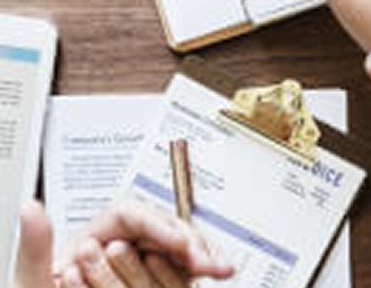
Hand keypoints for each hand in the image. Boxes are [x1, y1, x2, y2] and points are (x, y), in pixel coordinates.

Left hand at [13, 201, 233, 287]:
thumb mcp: (32, 282)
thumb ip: (36, 248)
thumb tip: (32, 210)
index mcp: (94, 234)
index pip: (134, 217)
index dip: (161, 226)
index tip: (178, 241)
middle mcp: (123, 244)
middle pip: (166, 228)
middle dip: (194, 243)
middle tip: (212, 262)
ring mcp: (141, 264)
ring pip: (181, 249)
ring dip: (202, 255)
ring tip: (218, 267)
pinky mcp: (155, 281)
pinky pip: (182, 270)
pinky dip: (201, 270)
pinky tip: (214, 272)